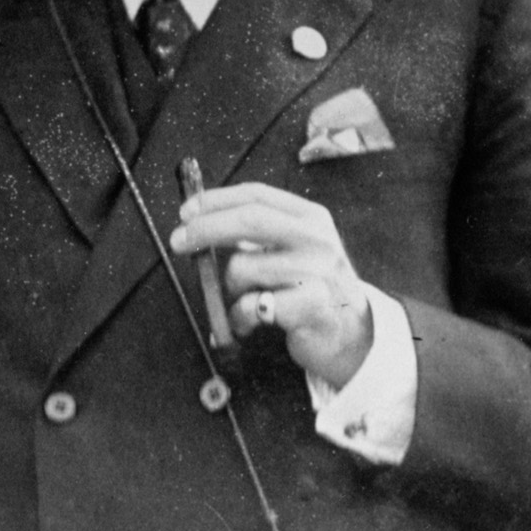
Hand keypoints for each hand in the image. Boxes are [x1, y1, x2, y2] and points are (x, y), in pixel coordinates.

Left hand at [171, 180, 372, 386]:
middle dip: (206, 228)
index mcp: (310, 218)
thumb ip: (256, 233)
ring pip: (243, 268)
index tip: (186, 211)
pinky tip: (251, 323)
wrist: (351, 334)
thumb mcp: (293, 249)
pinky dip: (240, 318)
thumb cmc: (310, 289)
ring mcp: (317, 271)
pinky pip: (250, 306)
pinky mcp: (311, 306)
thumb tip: (199, 220)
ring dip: (229, 290)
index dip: (216, 200)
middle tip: (178, 241)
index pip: (256, 195)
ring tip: (244, 301)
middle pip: (249, 220)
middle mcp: (317, 239)